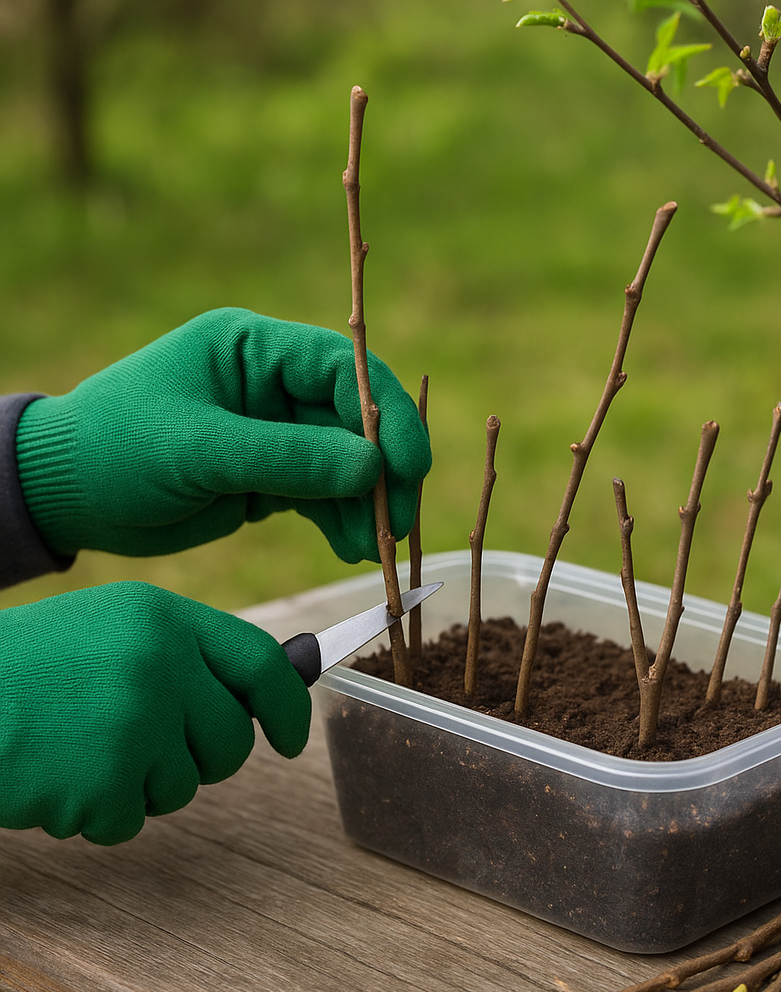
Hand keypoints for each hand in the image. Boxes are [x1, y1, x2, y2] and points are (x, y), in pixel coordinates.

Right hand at [0, 581, 309, 844]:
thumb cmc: (32, 668)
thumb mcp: (114, 628)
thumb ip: (187, 654)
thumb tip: (266, 697)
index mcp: (164, 617)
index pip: (261, 664)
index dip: (287, 707)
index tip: (290, 739)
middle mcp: (160, 662)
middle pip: (230, 740)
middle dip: (201, 759)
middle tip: (145, 749)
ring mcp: (133, 722)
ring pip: (183, 786)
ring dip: (139, 784)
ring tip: (81, 749)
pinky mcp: (102, 781)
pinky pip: (129, 820)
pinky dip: (96, 813)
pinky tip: (57, 777)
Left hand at [15, 308, 430, 562]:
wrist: (64, 498)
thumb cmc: (116, 451)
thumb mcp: (200, 450)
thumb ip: (289, 458)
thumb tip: (374, 470)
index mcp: (254, 348)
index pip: (344, 369)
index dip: (387, 413)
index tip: (410, 467)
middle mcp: (272, 384)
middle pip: (356, 420)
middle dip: (383, 471)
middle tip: (398, 522)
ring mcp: (274, 432)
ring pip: (345, 463)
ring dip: (366, 504)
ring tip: (373, 548)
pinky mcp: (270, 476)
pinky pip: (322, 495)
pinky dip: (342, 521)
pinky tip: (352, 548)